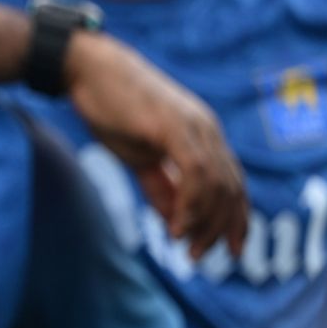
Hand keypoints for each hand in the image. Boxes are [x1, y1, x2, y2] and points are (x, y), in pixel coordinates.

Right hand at [66, 31, 247, 257]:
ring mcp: (195, 128)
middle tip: (202, 257)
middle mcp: (208, 131)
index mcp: (204, 135)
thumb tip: (172, 218)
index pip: (234, 184)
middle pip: (232, 190)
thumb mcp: (139, 155)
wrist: (89, 70)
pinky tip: (176, 227)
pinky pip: (196, 175)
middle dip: (222, 229)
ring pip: (217, 186)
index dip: (237, 219)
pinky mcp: (175, 128)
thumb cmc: (111, 108)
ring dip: (205, 223)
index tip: (230, 250)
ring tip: (187, 247)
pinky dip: (191, 205)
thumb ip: (160, 185)